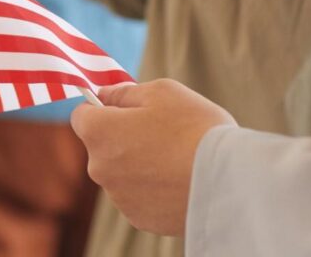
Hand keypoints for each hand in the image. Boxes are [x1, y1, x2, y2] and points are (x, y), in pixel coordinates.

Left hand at [70, 79, 236, 235]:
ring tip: (175, 159)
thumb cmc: (195, 128)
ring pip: (121, 173)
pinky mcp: (139, 218)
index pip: (81, 116)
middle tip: (161, 133)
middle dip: (122, 138)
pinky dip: (152, 189)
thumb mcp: (162, 91)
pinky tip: (178, 181)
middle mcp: (99, 168)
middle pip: (102, 147)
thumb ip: (124, 92)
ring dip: (137, 165)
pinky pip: (138, 197)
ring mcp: (118, 197)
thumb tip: (104, 96)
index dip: (101, 109)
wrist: (229, 181)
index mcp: (99, 132)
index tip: (123, 109)